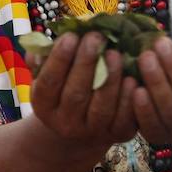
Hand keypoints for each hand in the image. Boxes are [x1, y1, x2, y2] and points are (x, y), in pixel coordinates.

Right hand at [28, 32, 138, 153]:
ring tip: (115, 53)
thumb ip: (42, 58)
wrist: (82, 128)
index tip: (71, 36)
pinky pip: (124, 118)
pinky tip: (132, 77)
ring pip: (102, 106)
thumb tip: (40, 42)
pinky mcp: (117, 135)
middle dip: (86, 63)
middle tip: (95, 37)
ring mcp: (92, 132)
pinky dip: (128, 98)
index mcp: (44, 106)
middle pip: (75, 94)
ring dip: (110, 78)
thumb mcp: (47, 76)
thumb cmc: (64, 89)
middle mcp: (65, 123)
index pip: (49, 82)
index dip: (59, 59)